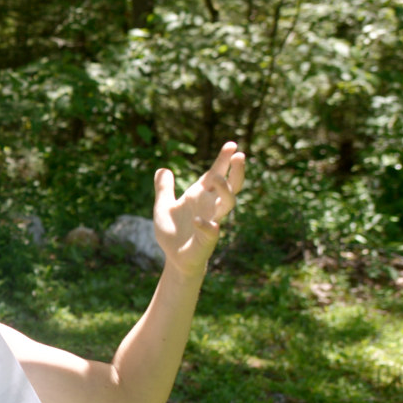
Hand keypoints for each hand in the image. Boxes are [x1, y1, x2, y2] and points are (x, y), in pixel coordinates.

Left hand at [154, 141, 246, 275]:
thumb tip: (162, 168)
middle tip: (240, 155)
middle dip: (236, 171)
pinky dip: (206, 225)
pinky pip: (211, 231)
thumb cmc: (173, 231)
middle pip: (230, 186)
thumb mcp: (163, 206)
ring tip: (216, 178)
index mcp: (200, 195)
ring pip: (227, 204)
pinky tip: (198, 220)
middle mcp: (209, 206)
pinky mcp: (206, 239)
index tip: (231, 144)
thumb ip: (163, 188)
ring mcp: (211, 221)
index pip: (215, 173)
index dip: (224, 160)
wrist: (174, 257)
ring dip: (224, 191)